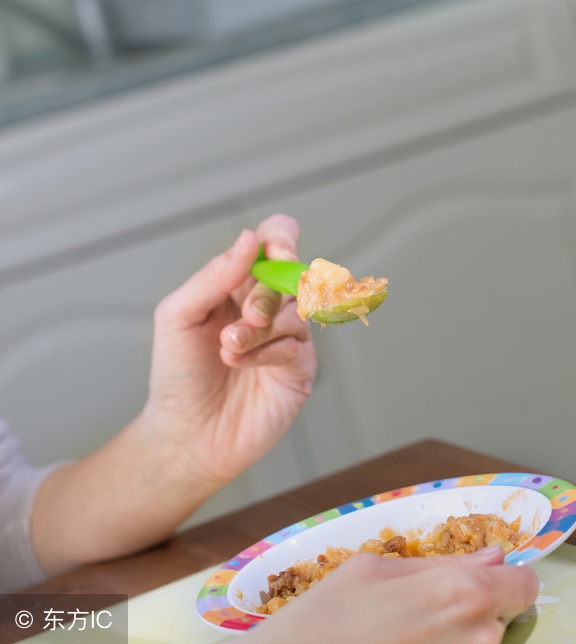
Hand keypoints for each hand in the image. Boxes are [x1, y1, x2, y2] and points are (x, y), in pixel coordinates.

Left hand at [142, 214, 316, 488]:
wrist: (184, 434)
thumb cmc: (177, 375)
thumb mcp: (178, 315)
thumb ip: (213, 275)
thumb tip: (249, 239)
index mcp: (241, 284)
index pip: (276, 241)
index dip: (282, 239)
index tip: (274, 254)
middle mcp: (270, 306)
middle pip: (294, 274)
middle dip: (267, 293)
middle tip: (245, 316)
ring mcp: (289, 337)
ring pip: (297, 311)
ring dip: (260, 327)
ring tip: (228, 347)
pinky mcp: (301, 369)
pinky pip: (297, 346)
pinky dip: (267, 351)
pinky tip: (240, 363)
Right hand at [246, 546, 539, 643]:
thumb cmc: (319, 624)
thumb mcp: (371, 571)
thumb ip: (440, 563)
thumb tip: (492, 556)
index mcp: (463, 592)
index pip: (524, 584)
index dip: (504, 581)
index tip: (482, 585)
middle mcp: (477, 636)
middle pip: (502, 620)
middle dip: (474, 614)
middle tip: (422, 618)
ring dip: (454, 640)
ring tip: (404, 638)